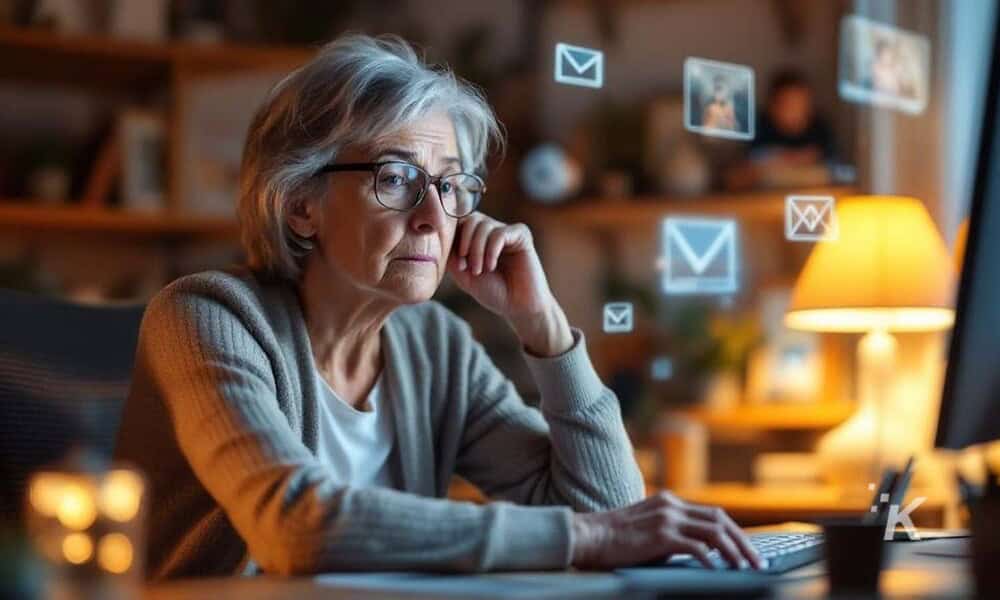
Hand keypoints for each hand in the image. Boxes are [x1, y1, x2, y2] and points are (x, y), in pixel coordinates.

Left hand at [447, 213, 571, 355]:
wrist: (518, 307)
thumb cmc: (492, 291)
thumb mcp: (462, 273)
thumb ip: (451, 252)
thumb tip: (442, 232)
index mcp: (477, 237)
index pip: (459, 222)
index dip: (453, 240)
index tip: (458, 265)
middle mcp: (492, 230)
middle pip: (470, 218)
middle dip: (464, 243)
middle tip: (465, 267)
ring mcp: (507, 231)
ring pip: (483, 225)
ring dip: (477, 250)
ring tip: (479, 271)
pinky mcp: (521, 235)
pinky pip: (499, 233)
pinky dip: (491, 251)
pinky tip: (491, 267)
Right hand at [570, 491, 765, 570]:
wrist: (588, 536)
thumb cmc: (615, 539)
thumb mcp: (649, 529)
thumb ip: (673, 533)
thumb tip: (702, 551)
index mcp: (670, 502)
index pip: (713, 513)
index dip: (735, 532)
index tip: (748, 550)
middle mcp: (672, 506)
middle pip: (720, 519)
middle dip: (743, 541)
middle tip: (758, 562)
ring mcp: (667, 518)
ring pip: (714, 532)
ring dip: (735, 551)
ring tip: (747, 568)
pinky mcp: (661, 535)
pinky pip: (696, 546)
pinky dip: (711, 559)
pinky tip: (718, 570)